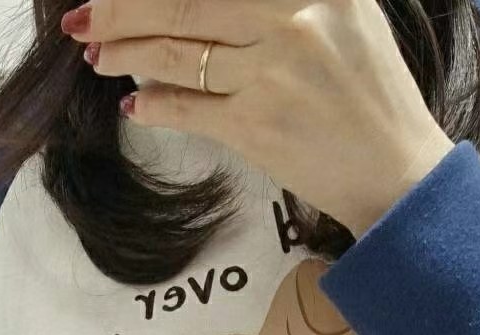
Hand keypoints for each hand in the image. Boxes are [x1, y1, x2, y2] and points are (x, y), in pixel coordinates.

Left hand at [62, 0, 454, 237]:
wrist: (394, 172)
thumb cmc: (369, 96)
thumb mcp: (346, 15)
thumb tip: (207, 5)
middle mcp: (294, 17)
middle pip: (185, 1)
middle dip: (123, 7)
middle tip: (85, 13)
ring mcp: (272, 72)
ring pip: (176, 52)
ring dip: (126, 52)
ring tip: (97, 54)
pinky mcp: (256, 125)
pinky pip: (187, 107)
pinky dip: (153, 104)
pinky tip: (133, 104)